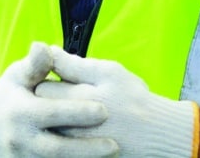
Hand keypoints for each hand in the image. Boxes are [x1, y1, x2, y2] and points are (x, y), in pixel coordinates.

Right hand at [0, 42, 117, 156]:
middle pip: (57, 149)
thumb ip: (35, 64)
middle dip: (86, 149)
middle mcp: (18, 140)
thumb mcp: (18, 76)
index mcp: (19, 113)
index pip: (52, 113)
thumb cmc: (12, 96)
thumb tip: (44, 46)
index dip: (78, 113)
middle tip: (114, 144)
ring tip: (110, 157)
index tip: (104, 111)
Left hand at [36, 46, 197, 157]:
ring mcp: (74, 146)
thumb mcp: (108, 73)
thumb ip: (75, 65)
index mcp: (76, 100)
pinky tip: (76, 129)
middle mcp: (70, 126)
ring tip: (69, 113)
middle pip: (42, 110)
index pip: (42, 87)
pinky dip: (65, 135)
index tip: (58, 78)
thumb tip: (50, 52)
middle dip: (48, 100)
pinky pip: (61, 146)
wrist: (157, 135)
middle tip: (62, 95)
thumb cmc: (134, 99)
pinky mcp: (81, 156)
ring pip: (50, 129)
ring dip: (54, 119)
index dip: (47, 79)